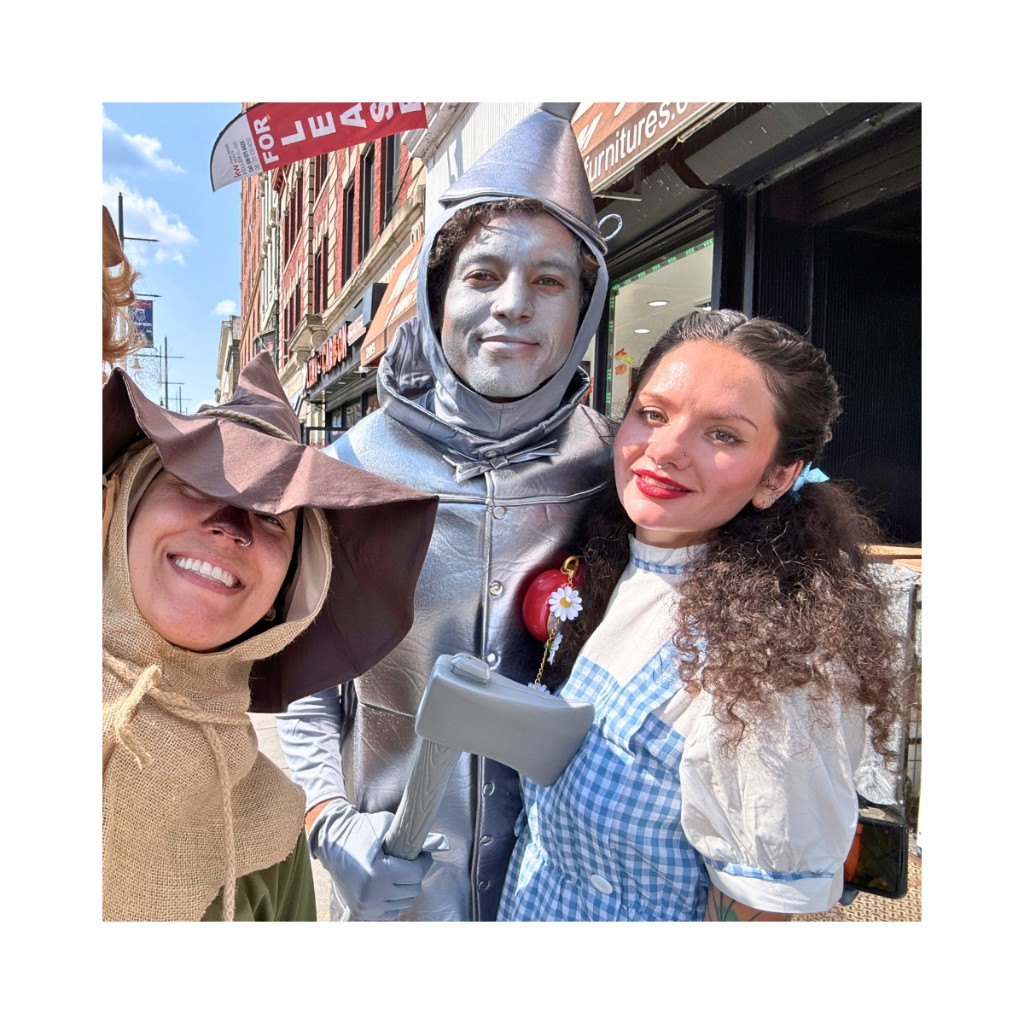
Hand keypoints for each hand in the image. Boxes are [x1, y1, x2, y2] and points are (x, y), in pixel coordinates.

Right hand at [307, 800, 447, 920]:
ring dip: (407, 888)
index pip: (416, 874)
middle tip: (410, 862)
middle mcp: (371, 894)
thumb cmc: (359, 830)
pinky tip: (390, 884)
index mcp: (378, 873)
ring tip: (399, 872)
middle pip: (413, 890)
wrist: (330, 843)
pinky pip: (392, 911)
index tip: (423, 855)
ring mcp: (366, 907)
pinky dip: (396, 899)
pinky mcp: (362, 913)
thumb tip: (440, 842)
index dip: (424, 862)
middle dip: (416, 875)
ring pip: (405, 902)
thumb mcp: (385, 826)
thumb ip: (411, 836)